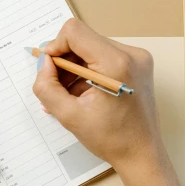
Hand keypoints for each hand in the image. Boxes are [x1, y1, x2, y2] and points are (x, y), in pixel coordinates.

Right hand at [32, 19, 163, 170]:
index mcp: (116, 64)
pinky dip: (88, 71)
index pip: (74, 31)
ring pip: (91, 47)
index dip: (55, 47)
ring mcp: (137, 58)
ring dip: (75, 67)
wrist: (141, 154)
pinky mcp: (137, 64)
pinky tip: (84, 93)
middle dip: (65, 61)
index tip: (49, 68)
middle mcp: (131, 54)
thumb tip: (43, 64)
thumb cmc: (111, 139)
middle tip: (58, 87)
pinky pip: (103, 56)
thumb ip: (47, 86)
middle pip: (83, 39)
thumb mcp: (68, 115)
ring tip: (71, 95)